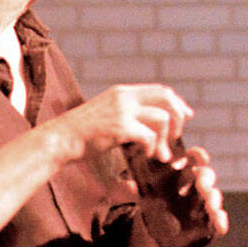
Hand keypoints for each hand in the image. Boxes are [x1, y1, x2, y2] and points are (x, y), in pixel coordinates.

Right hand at [50, 84, 192, 164]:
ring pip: (162, 118)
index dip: (178, 103)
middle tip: (177, 137)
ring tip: (159, 153)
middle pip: (167, 98)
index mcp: (123, 92)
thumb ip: (130, 113)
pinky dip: (153, 148)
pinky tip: (146, 156)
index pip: (161, 90)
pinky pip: (149, 136)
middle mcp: (125, 97)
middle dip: (179, 118)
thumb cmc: (84, 133)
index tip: (187, 116)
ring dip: (165, 139)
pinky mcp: (120, 127)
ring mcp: (123, 110)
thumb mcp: (108, 114)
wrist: (60, 138)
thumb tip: (153, 123)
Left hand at [128, 142, 228, 246]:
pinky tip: (221, 226)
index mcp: (182, 171)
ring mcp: (203, 202)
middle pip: (205, 175)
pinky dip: (221, 221)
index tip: (194, 155)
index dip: (196, 155)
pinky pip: (218, 218)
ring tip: (210, 204)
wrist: (157, 229)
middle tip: (199, 181)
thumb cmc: (152, 201)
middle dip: (205, 176)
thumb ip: (134, 188)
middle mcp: (196, 184)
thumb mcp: (142, 192)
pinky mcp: (208, 219)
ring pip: (213, 195)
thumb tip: (126, 185)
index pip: (193, 157)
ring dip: (214, 197)